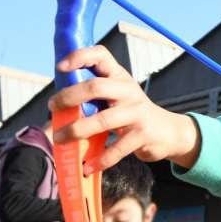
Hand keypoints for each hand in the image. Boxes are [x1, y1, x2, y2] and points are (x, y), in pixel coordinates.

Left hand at [48, 46, 200, 172]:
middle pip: (96, 87)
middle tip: (52, 107)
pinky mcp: (142, 135)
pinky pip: (116, 149)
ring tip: (60, 139)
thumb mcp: (119, 95)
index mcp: (120, 76)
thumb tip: (58, 105)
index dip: (79, 57)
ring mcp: (137, 113)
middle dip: (69, 97)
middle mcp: (129, 91)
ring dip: (76, 130)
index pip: (101, 55)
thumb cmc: (132, 113)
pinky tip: (87, 166)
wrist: (168, 132)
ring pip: (102, 120)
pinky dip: (99, 159)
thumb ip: (95, 95)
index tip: (60, 67)